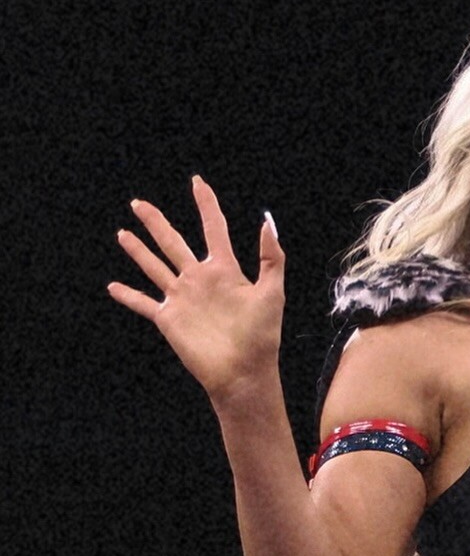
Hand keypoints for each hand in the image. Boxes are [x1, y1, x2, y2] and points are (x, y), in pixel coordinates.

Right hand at [108, 176, 284, 406]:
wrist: (243, 372)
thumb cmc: (261, 337)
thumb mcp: (271, 293)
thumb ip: (271, 257)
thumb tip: (266, 221)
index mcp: (224, 270)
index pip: (213, 229)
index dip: (206, 204)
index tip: (197, 182)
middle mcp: (199, 280)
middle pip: (172, 242)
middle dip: (156, 222)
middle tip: (138, 203)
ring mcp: (182, 298)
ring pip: (154, 266)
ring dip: (138, 251)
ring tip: (122, 234)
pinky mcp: (169, 319)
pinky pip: (144, 303)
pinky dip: (128, 295)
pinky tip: (112, 287)